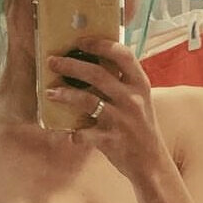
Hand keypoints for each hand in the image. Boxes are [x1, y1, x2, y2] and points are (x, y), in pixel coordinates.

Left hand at [45, 38, 174, 187]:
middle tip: (52, 62)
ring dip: (65, 95)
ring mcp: (122, 119)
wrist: (151, 162)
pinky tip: (68, 133)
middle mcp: (132, 99)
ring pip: (87, 100)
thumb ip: (120, 82)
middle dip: (70, 65)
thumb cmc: (140, 127)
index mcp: (140, 84)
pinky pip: (85, 133)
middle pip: (97, 74)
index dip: (100, 44)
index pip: (122, 55)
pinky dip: (74, 134)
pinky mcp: (111, 140)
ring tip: (50, 92)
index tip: (80, 41)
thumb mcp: (138, 99)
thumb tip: (90, 63)